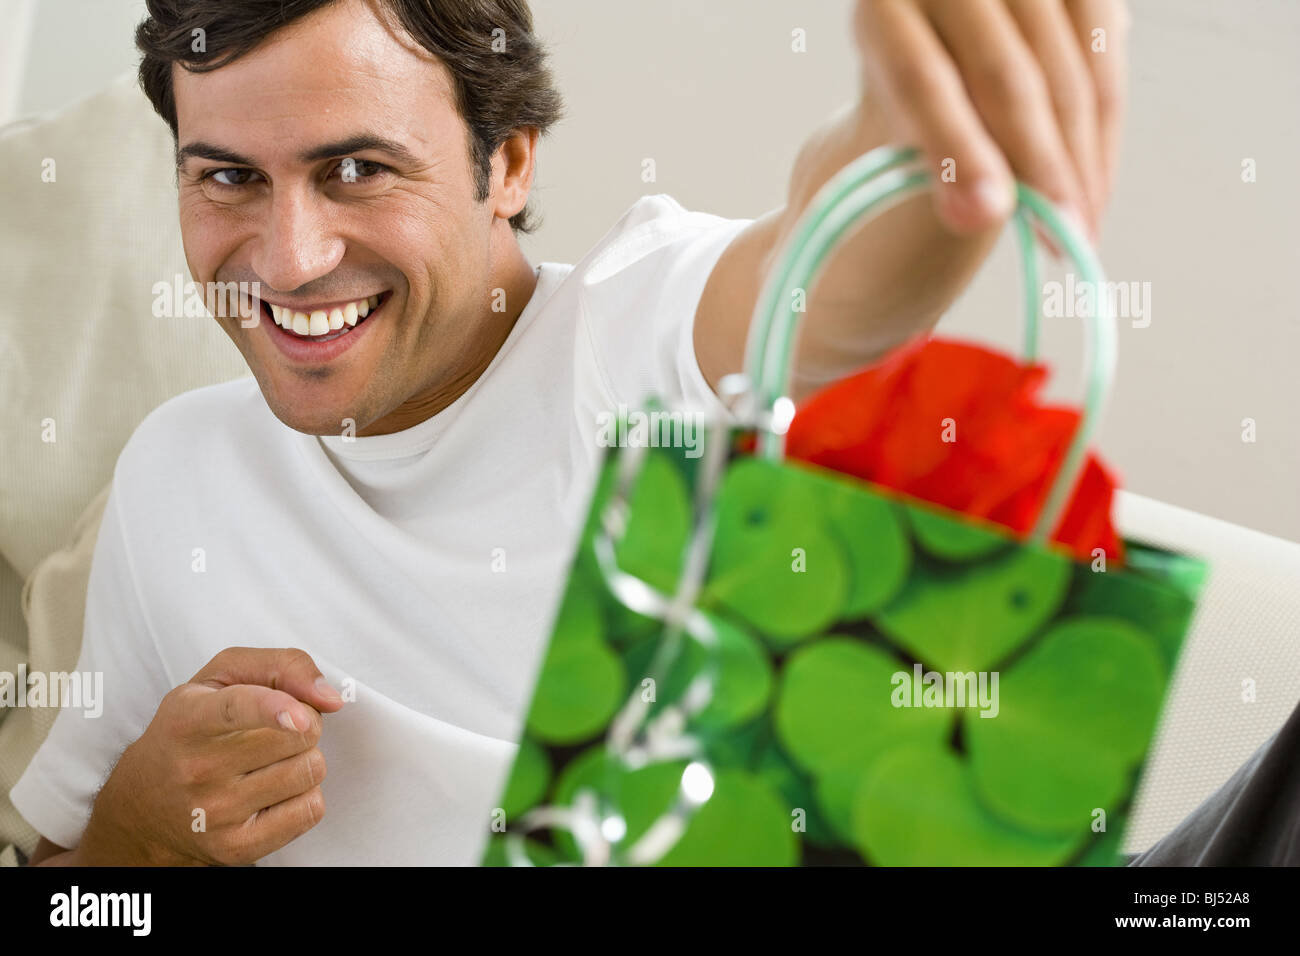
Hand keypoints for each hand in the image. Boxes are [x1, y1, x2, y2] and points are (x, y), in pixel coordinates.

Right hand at [76, 647, 345, 865]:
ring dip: (303, 760)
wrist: (143, 805)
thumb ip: (281, 666)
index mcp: (189, 718)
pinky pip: (310, 810)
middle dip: (303, 725)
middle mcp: (197, 768)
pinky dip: (304, 796)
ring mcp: (215, 813)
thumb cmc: (192, 728)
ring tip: (269, 762)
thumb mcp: (221, 677)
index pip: (236, 709)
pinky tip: (273, 794)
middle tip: (273, 731)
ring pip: (310, 770)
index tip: (301, 718)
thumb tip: (330, 698)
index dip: (274, 709)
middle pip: (299, 735)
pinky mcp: (236, 847)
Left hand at [853, 0, 1129, 238]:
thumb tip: (981, 217)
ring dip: (1081, 162)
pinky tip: (1093, 192)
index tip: (987, 218)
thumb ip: (930, 164)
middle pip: (1004, 76)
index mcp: (882, 7)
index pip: (922, 78)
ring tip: (1078, 231)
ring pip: (1067, 73)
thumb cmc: (915, 100)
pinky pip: (1104, 64)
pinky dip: (1102, 137)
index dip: (957, 148)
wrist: (946, 48)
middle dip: (1038, 166)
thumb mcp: (899, 130)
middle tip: (1058, 237)